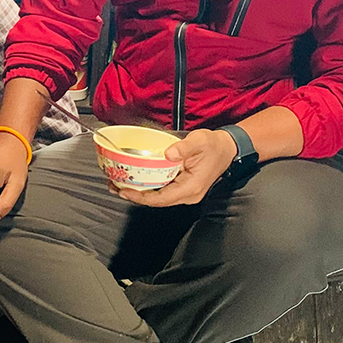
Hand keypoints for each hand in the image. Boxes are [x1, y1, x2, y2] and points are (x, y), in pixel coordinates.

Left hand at [114, 128, 237, 207]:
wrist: (227, 148)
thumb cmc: (214, 145)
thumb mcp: (200, 141)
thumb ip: (184, 147)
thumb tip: (168, 153)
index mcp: (191, 187)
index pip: (161, 198)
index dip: (141, 197)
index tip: (125, 191)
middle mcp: (188, 195)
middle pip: (157, 201)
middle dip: (136, 196)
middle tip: (115, 187)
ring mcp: (185, 193)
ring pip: (159, 198)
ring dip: (140, 193)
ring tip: (120, 185)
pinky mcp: (183, 188)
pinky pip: (163, 191)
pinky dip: (149, 187)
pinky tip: (137, 180)